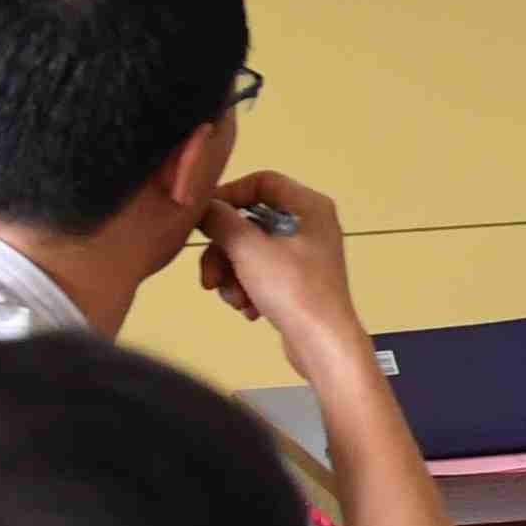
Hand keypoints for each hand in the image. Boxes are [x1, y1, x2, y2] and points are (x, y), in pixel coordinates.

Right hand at [197, 169, 360, 352]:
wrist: (322, 344)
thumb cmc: (293, 289)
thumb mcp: (249, 249)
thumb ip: (221, 220)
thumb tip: (203, 206)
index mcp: (309, 206)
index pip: (261, 181)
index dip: (229, 195)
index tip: (204, 218)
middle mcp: (310, 225)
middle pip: (250, 222)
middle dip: (224, 252)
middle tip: (211, 279)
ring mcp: (305, 254)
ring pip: (250, 252)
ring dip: (233, 276)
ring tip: (235, 300)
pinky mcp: (298, 281)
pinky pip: (260, 274)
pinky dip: (249, 290)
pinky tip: (250, 310)